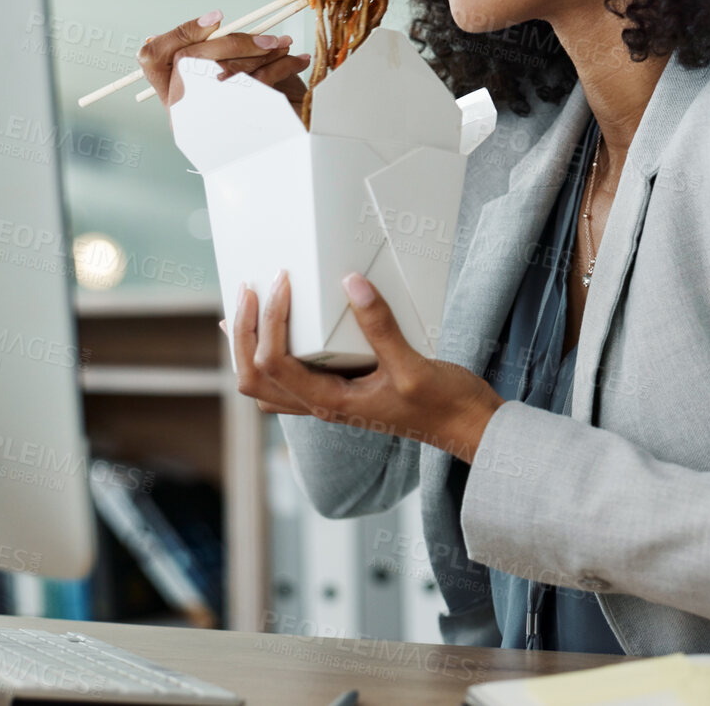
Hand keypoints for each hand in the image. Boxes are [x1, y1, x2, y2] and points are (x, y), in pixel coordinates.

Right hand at [135, 9, 312, 109]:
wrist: (275, 151)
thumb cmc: (249, 109)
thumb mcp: (226, 78)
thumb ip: (212, 56)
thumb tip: (212, 24)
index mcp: (169, 91)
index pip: (152, 56)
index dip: (183, 32)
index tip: (218, 17)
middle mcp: (178, 104)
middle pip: (190, 58)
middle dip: (235, 42)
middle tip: (269, 38)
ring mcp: (200, 114)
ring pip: (227, 70)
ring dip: (264, 53)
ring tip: (285, 45)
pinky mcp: (232, 120)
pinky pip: (256, 83)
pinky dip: (283, 67)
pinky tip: (298, 60)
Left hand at [223, 269, 504, 463]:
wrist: (467, 427)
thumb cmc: (444, 403)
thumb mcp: (413, 364)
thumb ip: (380, 326)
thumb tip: (350, 283)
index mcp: (332, 403)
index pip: (274, 365)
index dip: (269, 322)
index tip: (282, 283)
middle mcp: (323, 406)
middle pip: (254, 381)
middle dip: (242, 336)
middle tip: (249, 291)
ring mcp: (330, 401)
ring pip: (265, 386)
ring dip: (247, 349)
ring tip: (246, 310)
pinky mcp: (341, 392)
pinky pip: (289, 379)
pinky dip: (270, 356)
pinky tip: (278, 332)